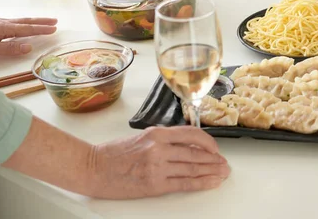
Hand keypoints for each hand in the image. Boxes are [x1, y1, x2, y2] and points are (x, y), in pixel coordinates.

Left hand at [0, 18, 56, 54]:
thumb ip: (9, 48)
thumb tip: (29, 48)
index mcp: (4, 28)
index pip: (28, 29)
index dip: (42, 29)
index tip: (53, 29)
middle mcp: (4, 23)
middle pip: (27, 21)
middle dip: (42, 21)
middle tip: (54, 21)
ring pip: (21, 21)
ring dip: (34, 21)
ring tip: (43, 21)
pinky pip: (15, 21)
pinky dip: (24, 22)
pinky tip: (23, 24)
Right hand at [88, 126, 229, 198]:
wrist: (92, 168)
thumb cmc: (113, 153)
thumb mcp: (141, 137)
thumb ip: (164, 140)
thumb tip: (187, 145)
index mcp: (157, 133)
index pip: (191, 134)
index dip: (208, 142)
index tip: (215, 148)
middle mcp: (159, 148)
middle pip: (195, 153)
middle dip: (214, 159)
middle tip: (225, 163)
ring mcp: (157, 166)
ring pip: (193, 168)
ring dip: (211, 171)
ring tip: (223, 173)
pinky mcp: (154, 184)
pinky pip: (184, 183)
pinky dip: (201, 183)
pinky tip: (211, 182)